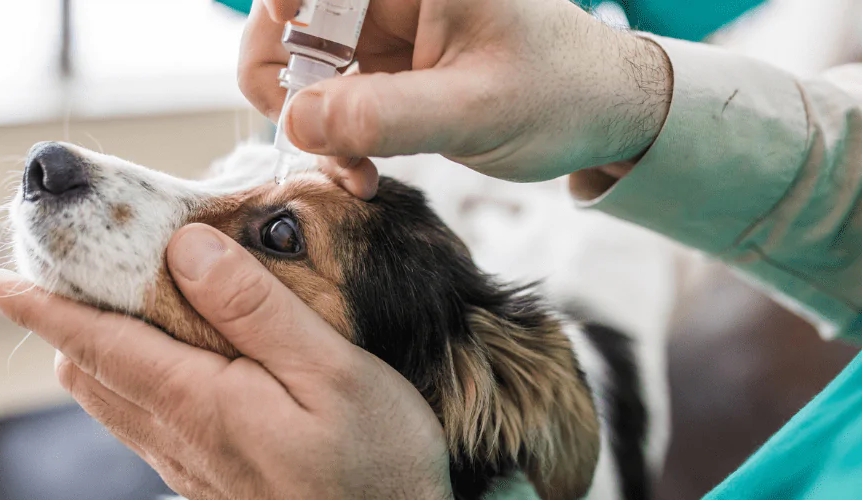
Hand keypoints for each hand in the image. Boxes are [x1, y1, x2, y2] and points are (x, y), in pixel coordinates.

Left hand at [0, 224, 452, 499]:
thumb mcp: (331, 371)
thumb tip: (186, 247)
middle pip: (92, 374)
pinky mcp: (214, 481)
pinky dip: (135, 381)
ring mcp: (194, 466)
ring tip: (119, 306)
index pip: (97, 344)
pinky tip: (176, 361)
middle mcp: (181, 438)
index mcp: (201, 401)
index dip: (41, 308)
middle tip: (73, 272)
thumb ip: (255, 309)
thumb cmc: (377, 459)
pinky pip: (147, 426)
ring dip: (98, 352)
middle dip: (65, 324)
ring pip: (114, 403)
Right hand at [239, 0, 671, 197]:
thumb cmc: (560, 94)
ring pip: (302, 65)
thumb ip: (384, 116)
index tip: (289, 68)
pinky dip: (335, 138)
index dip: (281, 11)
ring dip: (312, 124)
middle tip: (311, 139)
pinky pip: (330, 98)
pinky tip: (362, 170)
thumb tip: (295, 122)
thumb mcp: (475, 110)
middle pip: (289, 20)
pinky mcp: (384, 67)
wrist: (598, 114)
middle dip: (289, 86)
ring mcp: (384, 29)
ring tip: (352, 169)